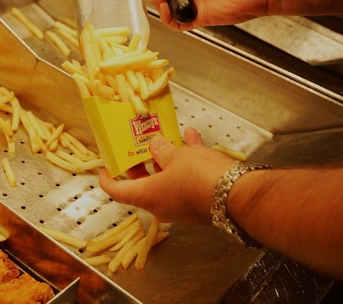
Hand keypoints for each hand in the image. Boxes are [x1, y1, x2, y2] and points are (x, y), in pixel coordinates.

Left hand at [98, 127, 238, 224]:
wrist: (237, 195)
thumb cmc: (200, 178)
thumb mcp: (176, 157)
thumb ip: (162, 150)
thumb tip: (155, 145)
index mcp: (148, 197)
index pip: (118, 192)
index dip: (108, 179)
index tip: (105, 168)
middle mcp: (162, 205)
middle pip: (143, 184)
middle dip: (141, 163)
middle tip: (136, 147)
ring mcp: (181, 205)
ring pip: (167, 178)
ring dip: (167, 157)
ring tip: (168, 136)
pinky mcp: (199, 200)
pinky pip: (187, 178)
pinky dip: (188, 160)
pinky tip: (193, 138)